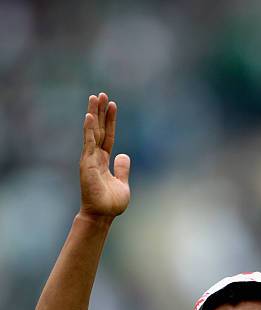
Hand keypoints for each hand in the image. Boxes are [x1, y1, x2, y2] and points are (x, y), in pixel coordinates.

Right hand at [79, 93, 130, 217]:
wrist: (102, 215)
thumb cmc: (111, 203)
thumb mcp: (123, 183)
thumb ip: (122, 169)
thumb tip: (124, 155)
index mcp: (104, 160)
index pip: (107, 136)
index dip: (110, 121)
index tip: (112, 105)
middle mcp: (95, 157)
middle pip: (98, 129)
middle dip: (100, 111)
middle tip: (101, 94)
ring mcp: (90, 159)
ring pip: (92, 132)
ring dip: (93, 114)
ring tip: (95, 97)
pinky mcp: (87, 163)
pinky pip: (88, 143)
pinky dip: (89, 129)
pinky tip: (89, 115)